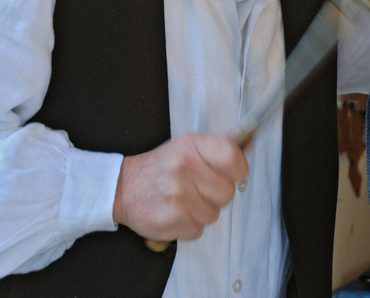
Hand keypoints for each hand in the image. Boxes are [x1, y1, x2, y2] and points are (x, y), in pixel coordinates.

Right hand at [112, 133, 248, 241]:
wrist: (122, 188)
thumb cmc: (159, 167)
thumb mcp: (186, 145)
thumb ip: (218, 144)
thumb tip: (247, 140)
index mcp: (192, 146)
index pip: (233, 158)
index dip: (238, 168)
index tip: (230, 172)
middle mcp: (185, 168)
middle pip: (228, 191)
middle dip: (216, 193)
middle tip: (198, 188)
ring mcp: (179, 195)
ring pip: (214, 213)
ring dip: (202, 210)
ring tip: (184, 200)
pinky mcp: (172, 220)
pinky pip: (198, 229)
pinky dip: (189, 225)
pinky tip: (175, 212)